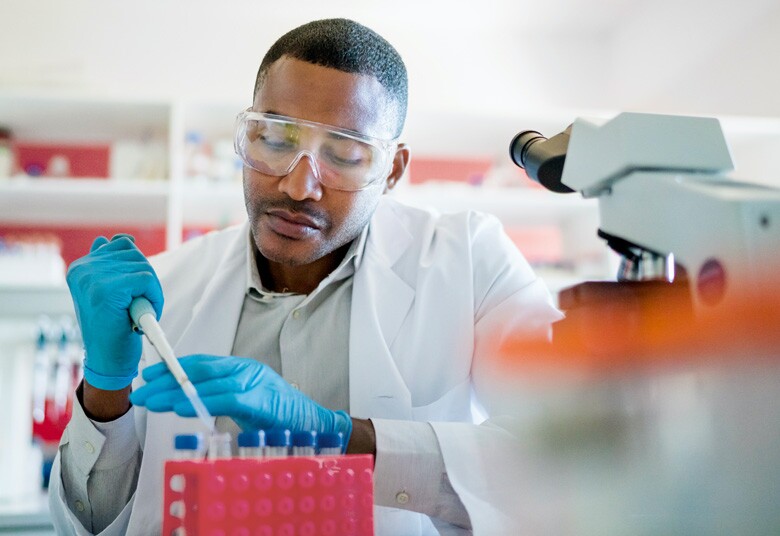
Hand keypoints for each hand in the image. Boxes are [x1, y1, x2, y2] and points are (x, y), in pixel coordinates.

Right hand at [66, 235, 162, 390]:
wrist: (108, 361)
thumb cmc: (113, 327)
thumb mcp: (109, 291)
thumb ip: (112, 264)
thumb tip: (123, 239)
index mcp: (81, 267)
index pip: (122, 245)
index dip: (135, 271)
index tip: (127, 294)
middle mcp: (83, 268)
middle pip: (135, 254)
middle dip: (144, 281)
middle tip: (134, 307)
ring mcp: (93, 278)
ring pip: (144, 267)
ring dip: (150, 291)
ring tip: (136, 312)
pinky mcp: (107, 289)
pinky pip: (147, 280)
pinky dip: (154, 298)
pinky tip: (142, 316)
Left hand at [129, 355, 351, 445]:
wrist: (314, 424)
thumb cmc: (280, 416)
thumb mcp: (247, 402)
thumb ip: (223, 397)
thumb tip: (189, 401)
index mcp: (243, 368)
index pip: (202, 363)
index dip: (173, 367)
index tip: (148, 375)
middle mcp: (246, 369)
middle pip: (199, 370)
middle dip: (165, 379)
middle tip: (140, 389)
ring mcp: (254, 382)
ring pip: (207, 382)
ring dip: (174, 392)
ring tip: (150, 401)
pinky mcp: (260, 400)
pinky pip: (224, 398)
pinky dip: (199, 402)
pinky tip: (178, 408)